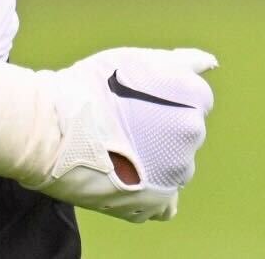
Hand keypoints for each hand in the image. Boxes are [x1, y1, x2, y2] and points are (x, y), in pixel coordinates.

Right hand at [32, 47, 217, 221]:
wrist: (54, 126)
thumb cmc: (92, 87)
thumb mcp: (139, 59)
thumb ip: (182, 62)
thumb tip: (210, 63)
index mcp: (193, 97)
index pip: (194, 99)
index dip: (161, 98)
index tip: (134, 100)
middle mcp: (192, 135)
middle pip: (183, 133)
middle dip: (159, 129)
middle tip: (120, 122)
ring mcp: (176, 171)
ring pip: (174, 166)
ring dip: (153, 160)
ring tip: (115, 149)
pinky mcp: (156, 201)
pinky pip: (165, 205)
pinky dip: (150, 194)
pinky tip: (127, 180)